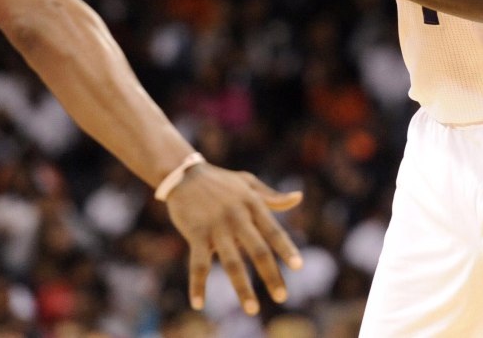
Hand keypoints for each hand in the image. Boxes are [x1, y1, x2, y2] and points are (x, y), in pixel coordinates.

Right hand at [164, 163, 302, 314]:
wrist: (183, 174)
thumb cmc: (220, 181)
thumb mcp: (248, 183)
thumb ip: (272, 197)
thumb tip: (299, 198)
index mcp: (252, 204)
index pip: (273, 230)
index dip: (286, 249)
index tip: (298, 267)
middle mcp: (236, 216)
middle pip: (258, 250)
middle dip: (271, 275)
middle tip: (282, 297)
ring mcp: (216, 226)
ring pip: (231, 262)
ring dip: (242, 288)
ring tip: (252, 309)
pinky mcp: (196, 233)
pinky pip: (198, 264)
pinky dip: (197, 284)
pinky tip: (198, 304)